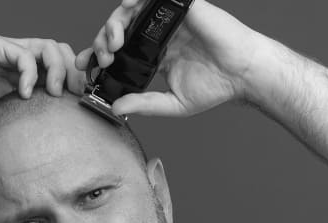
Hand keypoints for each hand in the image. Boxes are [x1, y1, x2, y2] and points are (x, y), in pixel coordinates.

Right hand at [0, 36, 86, 126]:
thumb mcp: (8, 115)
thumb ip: (31, 112)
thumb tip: (60, 133)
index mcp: (24, 70)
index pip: (59, 62)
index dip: (74, 75)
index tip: (81, 97)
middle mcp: (17, 56)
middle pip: (58, 50)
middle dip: (72, 71)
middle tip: (73, 94)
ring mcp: (5, 49)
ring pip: (46, 46)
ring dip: (56, 69)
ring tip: (54, 92)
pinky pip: (22, 53)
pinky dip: (30, 73)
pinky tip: (25, 93)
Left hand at [75, 0, 263, 116]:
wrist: (243, 72)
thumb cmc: (216, 87)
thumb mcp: (172, 103)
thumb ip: (144, 104)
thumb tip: (115, 108)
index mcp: (155, 54)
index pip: (120, 51)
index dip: (98, 55)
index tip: (84, 66)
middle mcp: (157, 35)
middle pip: (119, 30)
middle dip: (102, 42)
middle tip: (103, 57)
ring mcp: (167, 19)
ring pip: (129, 13)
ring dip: (114, 24)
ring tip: (112, 42)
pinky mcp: (180, 5)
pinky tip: (126, 7)